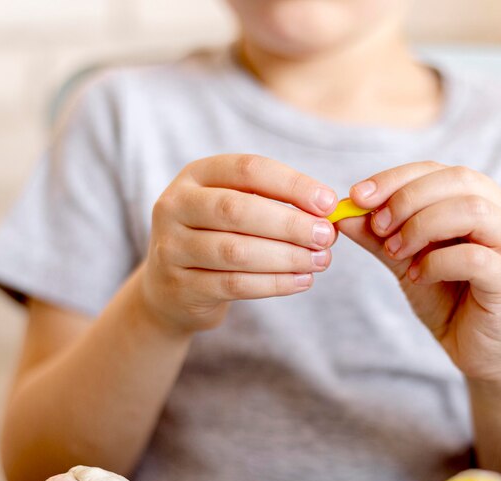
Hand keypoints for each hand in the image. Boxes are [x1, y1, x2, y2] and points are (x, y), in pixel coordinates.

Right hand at [140, 154, 336, 333]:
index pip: (247, 169)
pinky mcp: (181, 287)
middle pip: (238, 210)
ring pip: (236, 251)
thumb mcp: (237, 211)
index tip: (328, 202)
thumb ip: (275, 206)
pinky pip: (235, 284)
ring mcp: (172, 248)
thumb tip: (327, 215)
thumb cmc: (218, 240)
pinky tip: (302, 281)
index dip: (292, 184)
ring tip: (320, 261)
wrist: (173, 290)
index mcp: (195, 176)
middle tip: (326, 237)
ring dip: (286, 257)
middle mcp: (175, 206)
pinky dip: (275, 283)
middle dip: (290, 224)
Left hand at [338, 162, 500, 380]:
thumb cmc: (447, 299)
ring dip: (421, 226)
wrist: (477, 350)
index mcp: (482, 201)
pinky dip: (437, 262)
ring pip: (471, 211)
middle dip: (407, 199)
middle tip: (378, 226)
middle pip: (458, 180)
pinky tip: (418, 277)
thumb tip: (342, 213)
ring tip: (395, 251)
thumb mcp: (405, 261)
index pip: (438, 171)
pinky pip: (475, 258)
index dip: (395, 179)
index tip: (356, 196)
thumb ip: (379, 236)